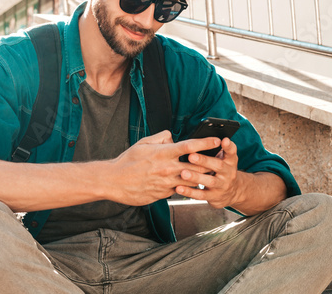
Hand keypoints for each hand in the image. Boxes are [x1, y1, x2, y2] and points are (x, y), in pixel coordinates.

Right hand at [106, 130, 220, 205]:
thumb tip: (172, 137)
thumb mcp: (143, 143)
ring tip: (208, 174)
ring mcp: (167, 183)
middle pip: (197, 166)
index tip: (217, 140)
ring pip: (191, 180)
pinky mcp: (164, 194)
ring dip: (200, 177)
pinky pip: (180, 190)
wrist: (114, 181)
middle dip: (209, 163)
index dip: (205, 142)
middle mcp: (168, 168)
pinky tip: (187, 184)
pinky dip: (185, 186)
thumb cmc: (127, 161)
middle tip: (217, 160)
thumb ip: (161, 137)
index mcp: (163, 153)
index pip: (190, 146)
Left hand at [176, 137, 241, 208]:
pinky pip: (201, 195)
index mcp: (229, 161)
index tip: (223, 140)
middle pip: (218, 165)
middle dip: (204, 160)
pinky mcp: (214, 196)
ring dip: (196, 177)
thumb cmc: (221, 170)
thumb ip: (214, 148)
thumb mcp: (224, 158)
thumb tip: (199, 136)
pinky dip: (190, 192)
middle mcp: (228, 173)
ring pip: (210, 181)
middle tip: (191, 156)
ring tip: (183, 173)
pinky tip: (179, 188)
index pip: (231, 152)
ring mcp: (222, 185)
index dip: (228, 146)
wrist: (233, 192)